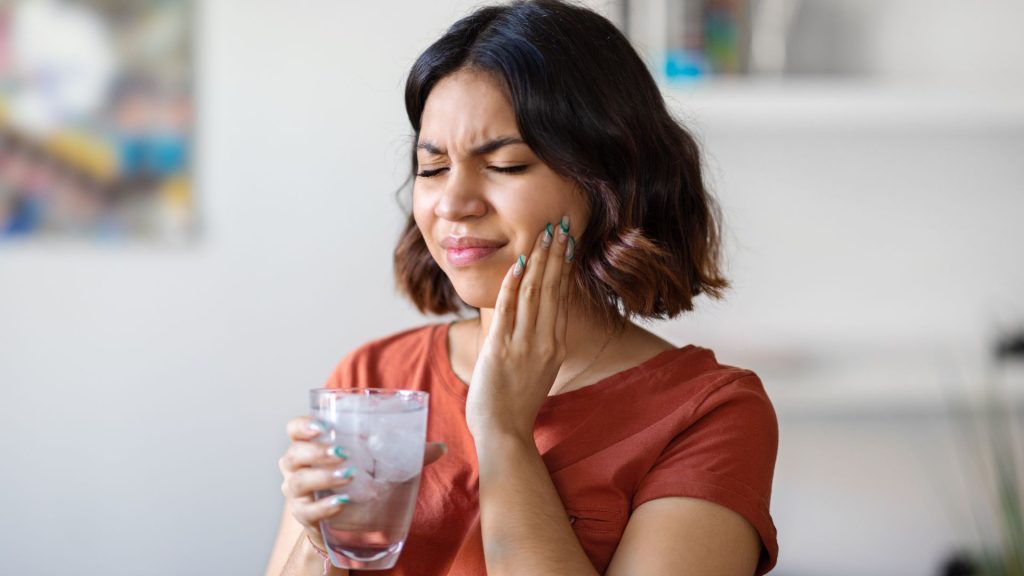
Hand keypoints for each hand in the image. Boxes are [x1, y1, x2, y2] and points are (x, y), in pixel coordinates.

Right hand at [278, 416, 447, 547]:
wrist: (344, 522)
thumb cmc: (358, 481)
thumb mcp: (377, 462)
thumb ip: (406, 453)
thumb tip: (441, 447)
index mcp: (311, 445)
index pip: (294, 429)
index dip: (303, 426)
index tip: (323, 426)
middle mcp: (296, 467)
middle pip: (294, 454)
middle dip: (317, 452)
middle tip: (343, 452)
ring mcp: (298, 493)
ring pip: (298, 482)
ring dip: (323, 477)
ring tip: (349, 475)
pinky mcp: (304, 517)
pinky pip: (308, 511)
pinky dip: (324, 507)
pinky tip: (342, 503)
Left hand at [465, 216, 573, 440]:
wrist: (504, 432)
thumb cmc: (516, 404)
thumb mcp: (537, 370)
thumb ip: (539, 343)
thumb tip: (536, 321)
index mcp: (555, 345)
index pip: (561, 297)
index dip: (564, 266)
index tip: (567, 241)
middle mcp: (545, 341)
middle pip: (552, 288)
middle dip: (556, 253)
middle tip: (560, 224)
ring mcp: (524, 345)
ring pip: (534, 292)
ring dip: (539, 259)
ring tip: (544, 233)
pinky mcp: (501, 349)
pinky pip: (508, 309)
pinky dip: (513, 284)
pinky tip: (518, 262)